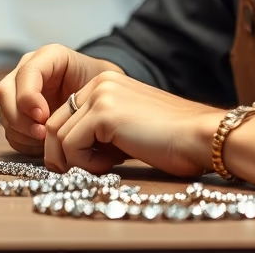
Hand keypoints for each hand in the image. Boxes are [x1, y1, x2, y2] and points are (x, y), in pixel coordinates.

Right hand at [0, 44, 123, 155]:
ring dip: (22, 132)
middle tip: (42, 134)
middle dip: (20, 117)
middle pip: (4, 93)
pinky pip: (10, 131)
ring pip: (5, 113)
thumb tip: (62, 116)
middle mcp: (28, 71)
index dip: (28, 97)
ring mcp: (20, 93)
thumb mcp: (102, 80)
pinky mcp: (19, 114)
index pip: (26, 73)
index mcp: (48, 57)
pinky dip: (24, 141)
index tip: (43, 117)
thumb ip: (84, 91)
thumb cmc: (104, 87)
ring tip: (46, 142)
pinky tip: (43, 145)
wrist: (104, 97)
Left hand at [43, 71, 221, 177]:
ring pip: (57, 136)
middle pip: (53, 124)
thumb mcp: (128, 128)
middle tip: (85, 171)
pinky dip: (84, 163)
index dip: (68, 145)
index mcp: (105, 83)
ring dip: (75, 161)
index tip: (86, 162)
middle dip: (62, 154)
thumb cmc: (172, 141)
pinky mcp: (103, 114)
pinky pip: (70, 146)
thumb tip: (67, 154)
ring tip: (105, 166)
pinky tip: (111, 164)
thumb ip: (100, 131)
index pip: (64, 115)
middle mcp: (99, 83)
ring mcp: (100, 96)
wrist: (201, 137)